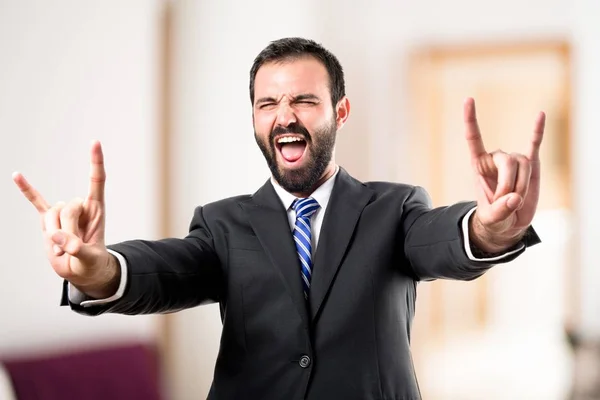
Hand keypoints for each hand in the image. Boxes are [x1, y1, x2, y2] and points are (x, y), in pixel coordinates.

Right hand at [13, 141, 118, 297]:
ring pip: (52, 212)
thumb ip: (78, 249)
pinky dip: (27, 190)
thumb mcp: (89, 260)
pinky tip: (16, 175)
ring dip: (55, 233)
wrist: (82, 271)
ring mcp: (63, 212)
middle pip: (68, 205)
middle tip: (76, 247)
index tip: (95, 142)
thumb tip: (58, 237)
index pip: (97, 180)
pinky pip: (36, 202)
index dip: (96, 162)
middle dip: (69, 228)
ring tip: (65, 247)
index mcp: (97, 209)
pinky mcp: (49, 220)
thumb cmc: (91, 263)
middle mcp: (80, 206)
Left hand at [464, 98, 544, 252]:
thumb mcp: (492, 220)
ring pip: (524, 164)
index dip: (470, 120)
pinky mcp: (531, 166)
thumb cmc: (494, 219)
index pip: (473, 138)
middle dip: (510, 183)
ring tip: (517, 199)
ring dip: (522, 185)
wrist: (507, 225)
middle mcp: (495, 159)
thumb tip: (514, 198)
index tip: (468, 99)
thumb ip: (500, 210)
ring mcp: (513, 161)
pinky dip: (537, 131)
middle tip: (508, 201)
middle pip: (508, 160)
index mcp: (479, 165)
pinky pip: (535, 145)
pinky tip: (541, 115)